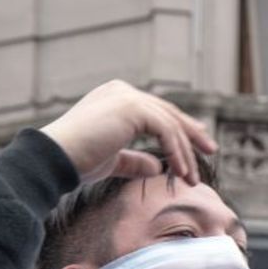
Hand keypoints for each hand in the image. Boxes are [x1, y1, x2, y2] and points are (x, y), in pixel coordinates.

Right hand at [39, 80, 216, 185]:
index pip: (156, 112)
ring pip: (169, 123)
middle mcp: (122, 91)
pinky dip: (176, 152)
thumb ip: (135, 160)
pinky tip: (182, 172)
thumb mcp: (113, 160)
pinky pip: (165, 130)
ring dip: (185, 152)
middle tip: (211, 150)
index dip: (178, 128)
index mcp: (116, 98)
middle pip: (167, 112)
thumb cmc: (77, 161)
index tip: (196, 145)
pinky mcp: (131, 107)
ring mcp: (127, 96)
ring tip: (193, 177)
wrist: (56, 158)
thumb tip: (158, 167)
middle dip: (191, 133)